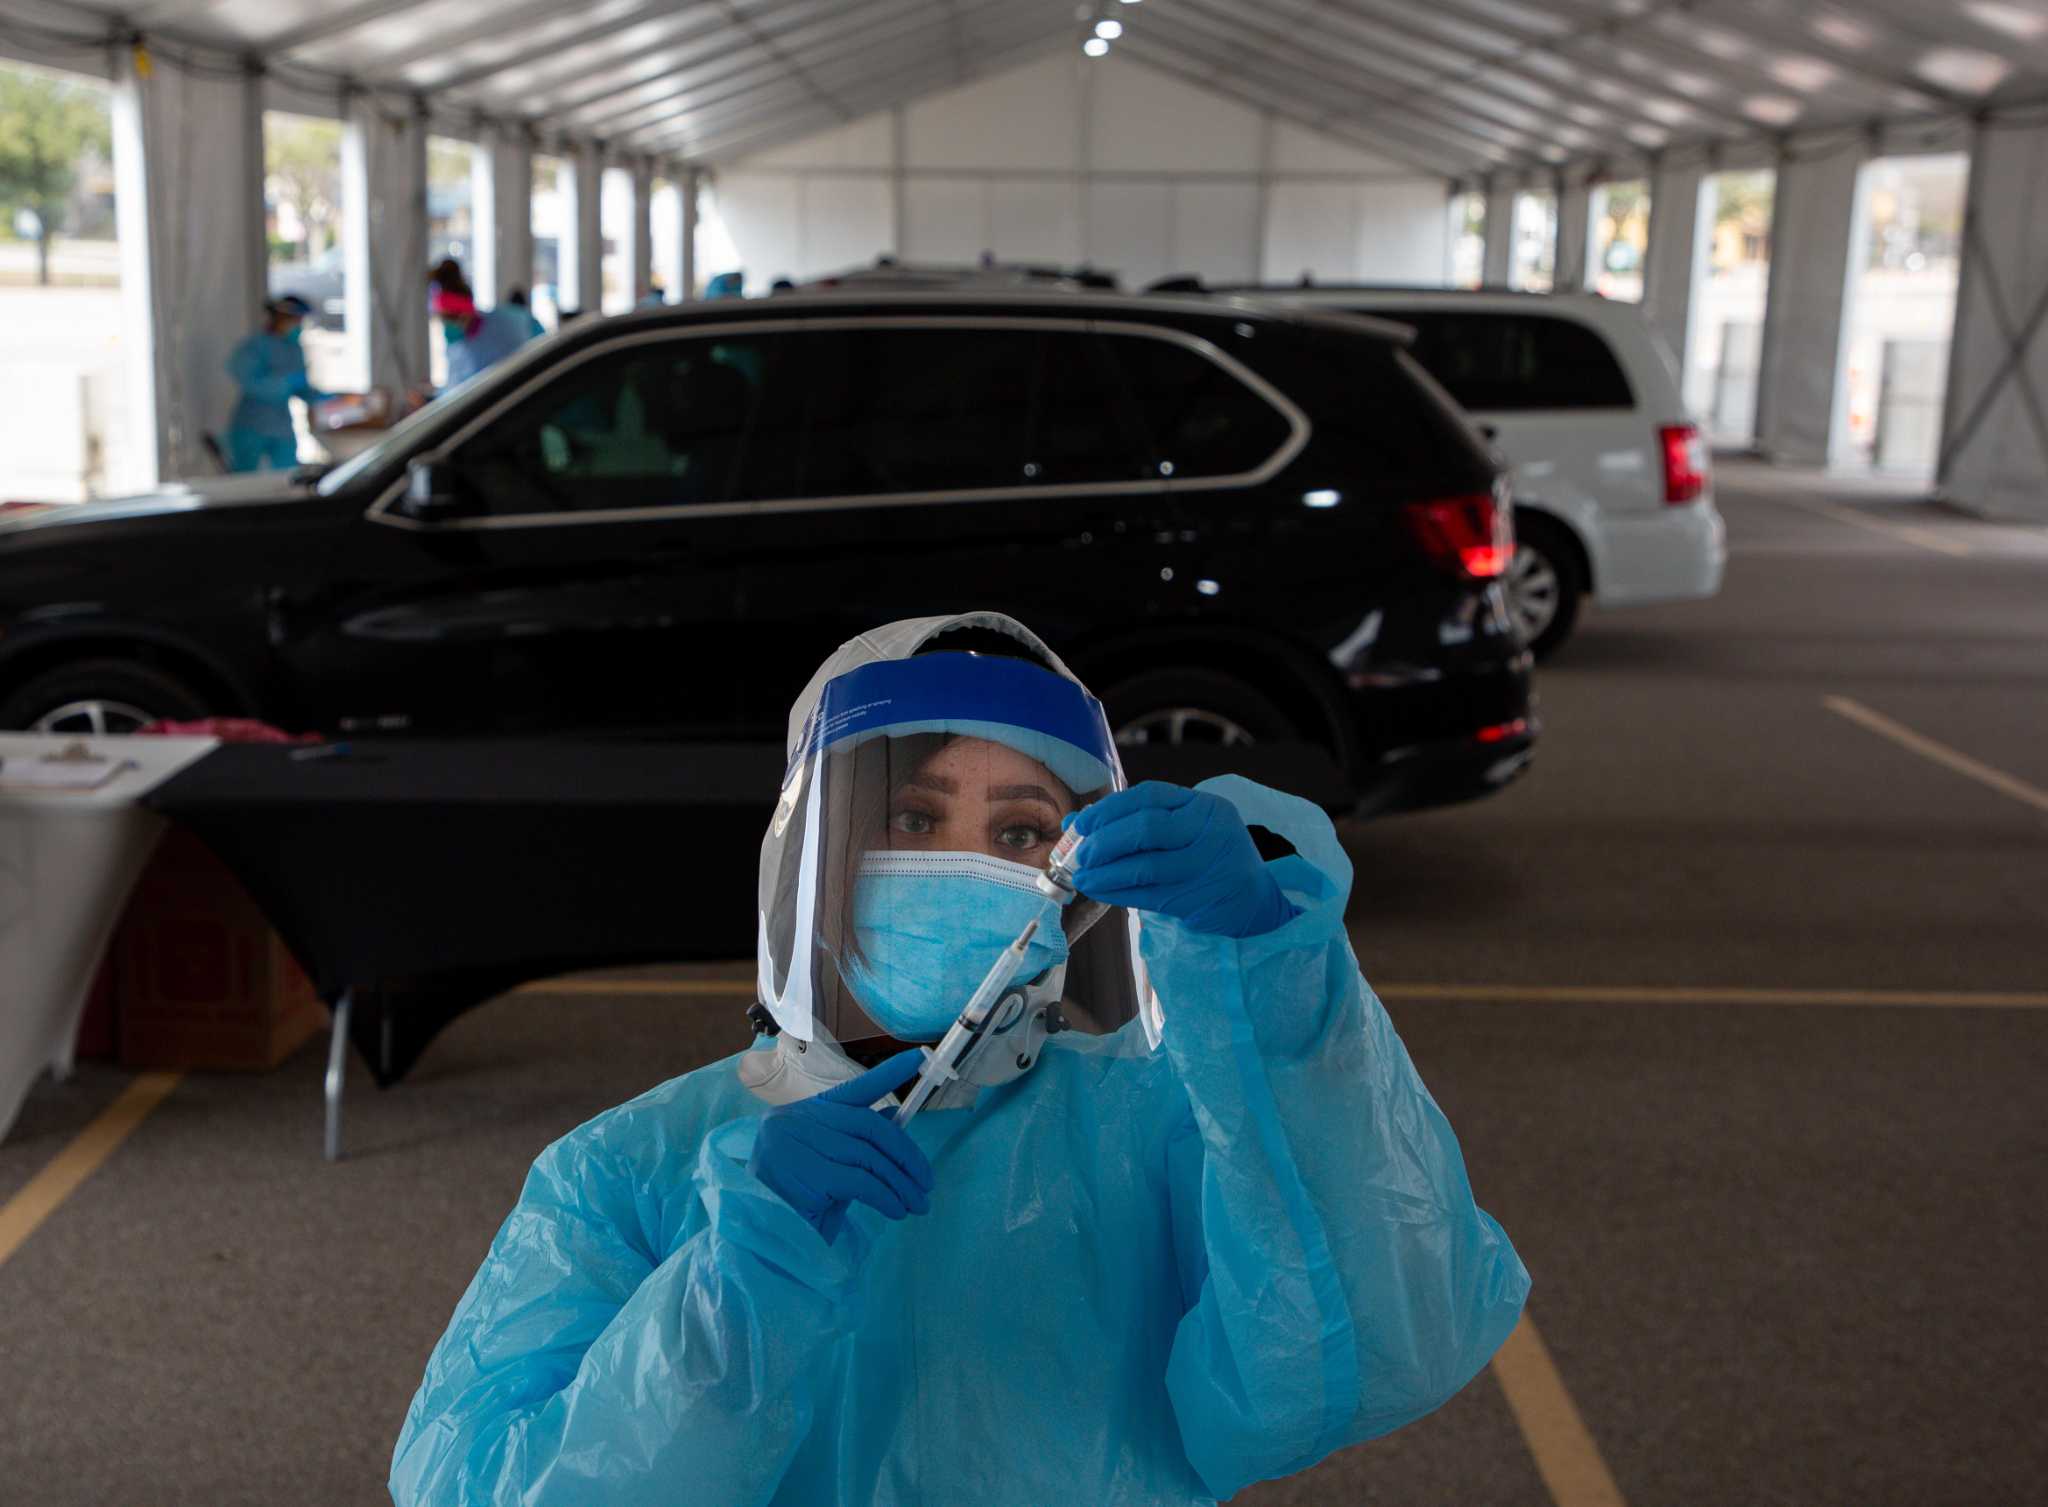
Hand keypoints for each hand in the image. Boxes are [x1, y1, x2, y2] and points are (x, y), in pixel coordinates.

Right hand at [747, 1048, 934, 1243]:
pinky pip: (861, 1182)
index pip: (851, 1090)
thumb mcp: (831, 1172)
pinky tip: (897, 1211)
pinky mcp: (804, 1174)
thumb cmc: (795, 1208)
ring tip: (917, 1204)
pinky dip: (886, 1197)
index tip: (917, 1058)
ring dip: (900, 1183)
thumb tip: (894, 1118)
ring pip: (868, 1157)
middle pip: (868, 1126)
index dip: (886, 1074)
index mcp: (803, 1114)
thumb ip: (858, 1146)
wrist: (762, 1244)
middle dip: (905, 1154)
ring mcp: (796, 1144)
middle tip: (926, 1181)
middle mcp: (795, 1121)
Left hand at [1066, 781, 1296, 938]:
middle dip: (1104, 841)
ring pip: (1144, 866)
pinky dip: (1115, 892)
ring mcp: (1206, 866)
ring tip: (1082, 875)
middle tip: (1081, 854)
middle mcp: (1209, 831)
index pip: (1150, 796)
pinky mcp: (1197, 898)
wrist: (1255, 903)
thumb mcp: (1185, 830)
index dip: (1110, 808)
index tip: (1083, 823)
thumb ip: (1136, 821)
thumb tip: (1076, 822)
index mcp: (1205, 806)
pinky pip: (1146, 895)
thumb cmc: (1210, 859)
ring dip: (1105, 872)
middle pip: (1146, 828)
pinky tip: (1098, 889)